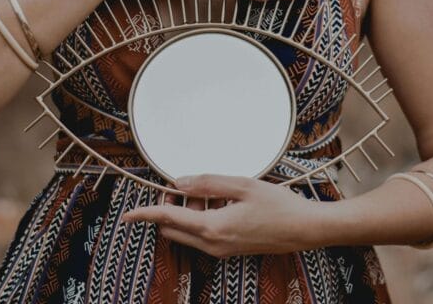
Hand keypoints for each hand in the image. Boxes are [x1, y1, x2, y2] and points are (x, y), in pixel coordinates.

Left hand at [122, 174, 333, 257]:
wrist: (305, 229)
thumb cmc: (278, 205)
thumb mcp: (242, 186)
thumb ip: (208, 183)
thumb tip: (180, 182)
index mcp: (212, 228)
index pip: (168, 220)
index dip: (145, 214)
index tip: (128, 214)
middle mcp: (213, 245)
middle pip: (174, 229)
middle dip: (169, 209)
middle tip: (180, 187)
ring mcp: (222, 250)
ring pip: (188, 232)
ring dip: (188, 213)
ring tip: (212, 191)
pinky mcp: (230, 250)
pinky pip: (204, 235)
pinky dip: (202, 219)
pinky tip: (222, 202)